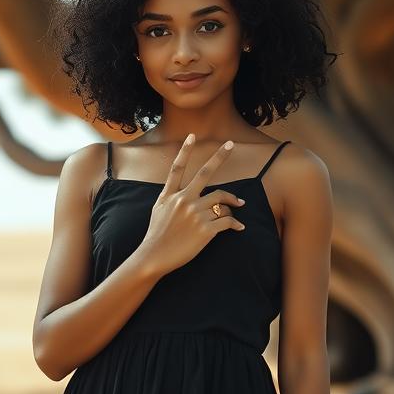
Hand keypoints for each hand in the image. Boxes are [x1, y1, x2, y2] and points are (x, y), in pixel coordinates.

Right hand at [138, 133, 246, 276]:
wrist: (154, 257)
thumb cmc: (156, 235)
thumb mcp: (157, 210)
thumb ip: (169, 196)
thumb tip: (178, 189)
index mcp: (171, 195)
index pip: (177, 168)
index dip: (185, 151)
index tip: (192, 136)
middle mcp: (184, 200)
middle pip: (205, 173)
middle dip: (219, 157)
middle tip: (231, 144)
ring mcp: (195, 214)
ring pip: (222, 201)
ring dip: (233, 203)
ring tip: (239, 206)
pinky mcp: (205, 230)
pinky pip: (227, 221)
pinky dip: (236, 223)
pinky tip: (240, 227)